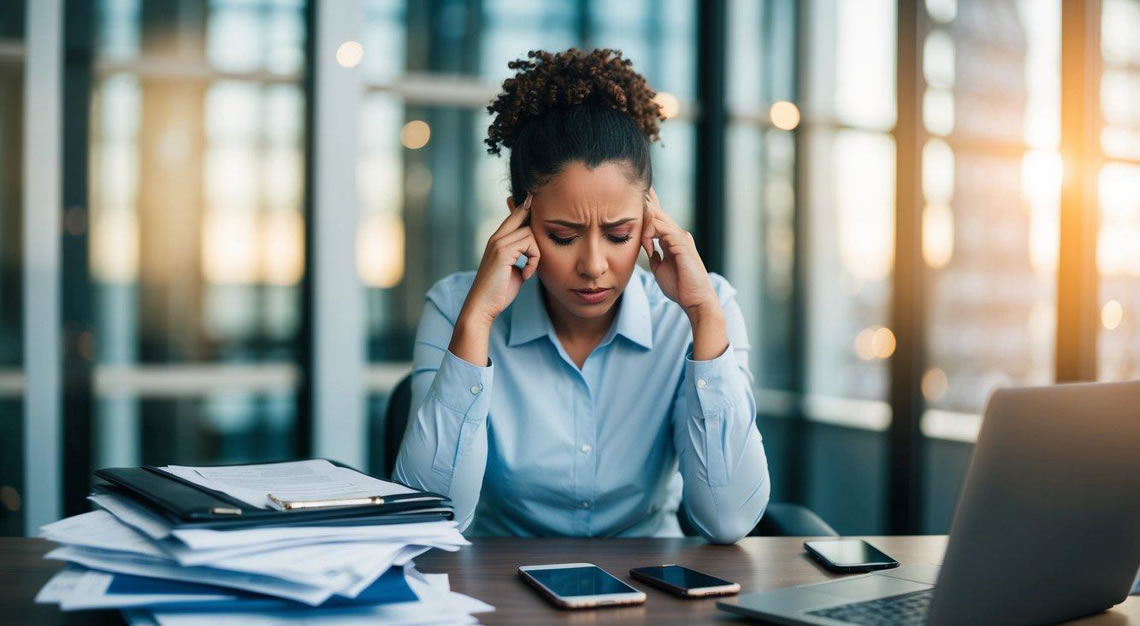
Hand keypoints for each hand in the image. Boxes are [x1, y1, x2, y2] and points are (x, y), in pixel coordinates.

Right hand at [460, 194, 540, 326]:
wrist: (483, 306)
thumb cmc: (499, 291)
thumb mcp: (513, 269)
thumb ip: (521, 256)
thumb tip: (534, 250)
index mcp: (497, 241)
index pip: (514, 215)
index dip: (526, 206)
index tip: (535, 197)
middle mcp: (496, 238)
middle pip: (522, 215)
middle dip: (537, 223)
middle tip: (541, 242)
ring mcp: (498, 243)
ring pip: (530, 232)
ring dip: (536, 254)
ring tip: (529, 270)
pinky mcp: (502, 252)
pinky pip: (530, 245)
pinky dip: (533, 261)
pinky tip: (526, 275)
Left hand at [640, 187, 718, 318]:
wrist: (695, 299)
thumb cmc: (680, 286)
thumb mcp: (660, 268)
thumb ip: (654, 255)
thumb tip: (647, 249)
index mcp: (672, 239)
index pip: (658, 218)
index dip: (648, 205)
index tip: (635, 195)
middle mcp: (677, 234)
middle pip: (657, 211)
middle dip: (644, 201)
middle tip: (629, 190)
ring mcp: (681, 238)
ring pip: (658, 218)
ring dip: (643, 221)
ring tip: (632, 222)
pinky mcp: (682, 244)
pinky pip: (662, 230)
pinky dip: (650, 234)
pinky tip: (646, 244)